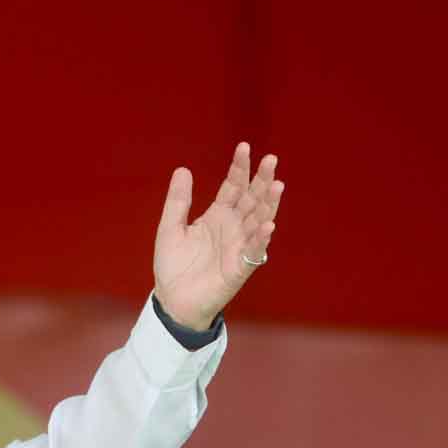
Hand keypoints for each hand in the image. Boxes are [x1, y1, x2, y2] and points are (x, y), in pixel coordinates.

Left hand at [152, 141, 281, 330]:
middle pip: (251, 199)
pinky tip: (268, 225)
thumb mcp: (170, 228)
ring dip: (268, 205)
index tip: (244, 147)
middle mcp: (233, 227)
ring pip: (258, 221)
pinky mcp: (240, 268)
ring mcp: (239, 246)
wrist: (172, 300)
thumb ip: (178, 201)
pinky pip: (254, 251)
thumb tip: (183, 169)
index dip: (239, 168)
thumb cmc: (173, 266)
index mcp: (217, 215)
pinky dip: (260, 239)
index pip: (232, 187)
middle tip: (271, 159)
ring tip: (277, 185)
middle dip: (261, 180)